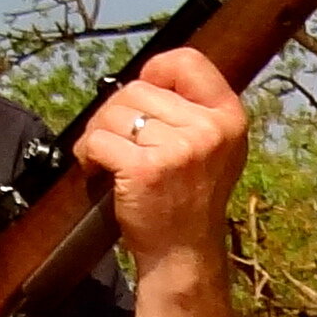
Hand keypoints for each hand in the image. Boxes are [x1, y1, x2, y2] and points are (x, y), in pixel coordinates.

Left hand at [71, 43, 249, 316]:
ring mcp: (180, 150)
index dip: (157, 70)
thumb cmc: (189, 200)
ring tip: (106, 158)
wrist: (183, 254)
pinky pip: (99, 140)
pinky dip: (87, 154)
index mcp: (229, 119)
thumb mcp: (213, 149)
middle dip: (115, 113)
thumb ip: (192, 111)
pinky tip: (97, 170)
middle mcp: (210, 130)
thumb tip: (148, 76)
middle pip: (139, 89)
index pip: (189, 62)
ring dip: (98, 135)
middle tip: (117, 141)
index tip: (144, 92)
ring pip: (114, 114)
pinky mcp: (147, 169)